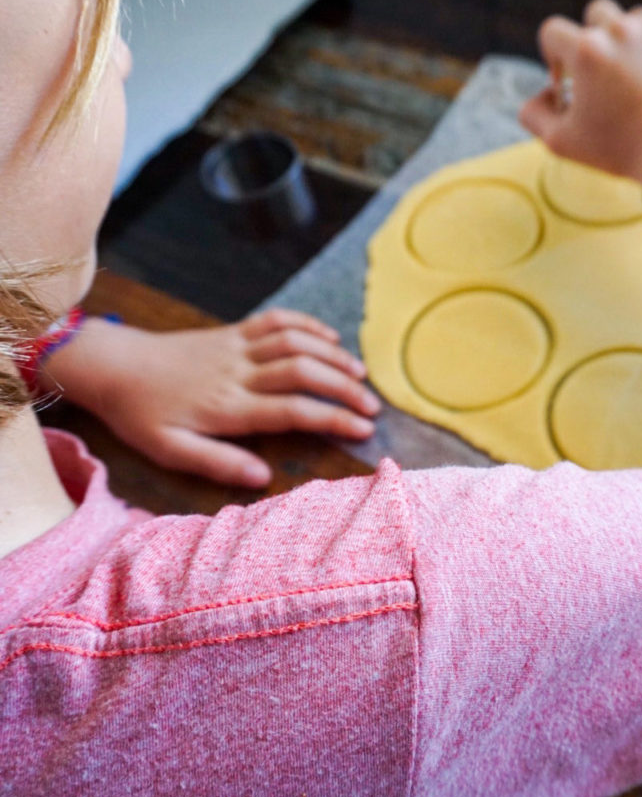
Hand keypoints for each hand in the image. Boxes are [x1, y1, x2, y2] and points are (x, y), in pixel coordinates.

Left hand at [41, 310, 379, 486]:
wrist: (113, 366)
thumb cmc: (141, 413)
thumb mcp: (170, 450)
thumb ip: (218, 463)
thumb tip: (263, 477)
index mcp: (229, 407)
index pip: (294, 410)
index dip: (333, 418)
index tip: (363, 429)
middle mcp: (239, 372)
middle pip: (304, 372)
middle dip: (344, 387)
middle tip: (372, 406)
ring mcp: (237, 346)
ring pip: (295, 342)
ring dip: (332, 355)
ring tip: (360, 374)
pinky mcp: (232, 331)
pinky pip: (276, 320)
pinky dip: (307, 324)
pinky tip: (329, 338)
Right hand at [520, 0, 641, 180]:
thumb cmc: (619, 149)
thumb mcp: (561, 142)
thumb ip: (534, 115)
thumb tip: (543, 95)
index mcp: (586, 50)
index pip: (552, 30)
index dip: (553, 54)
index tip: (566, 79)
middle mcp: (621, 29)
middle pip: (596, 12)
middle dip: (593, 38)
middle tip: (602, 73)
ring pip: (634, 20)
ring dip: (629, 42)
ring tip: (635, 79)